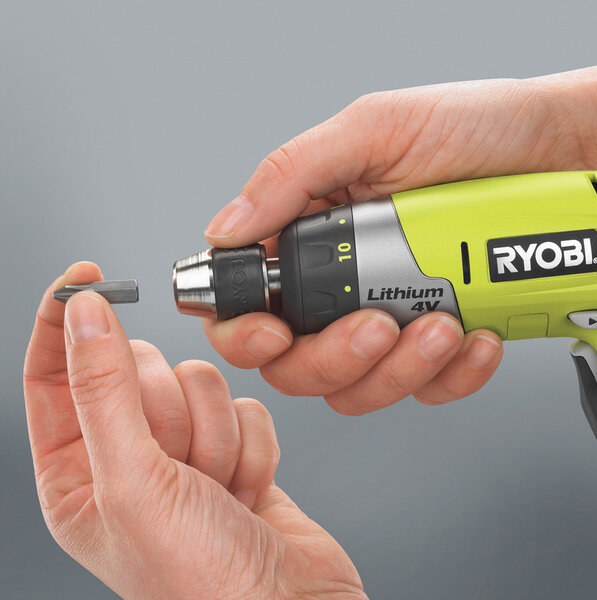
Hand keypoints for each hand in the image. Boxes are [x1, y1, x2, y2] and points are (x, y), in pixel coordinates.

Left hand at [23, 262, 366, 599]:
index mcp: (78, 471)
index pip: (54, 373)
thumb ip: (104, 389)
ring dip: (216, 435)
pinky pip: (244, 402)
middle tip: (179, 464)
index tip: (84, 276)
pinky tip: (246, 489)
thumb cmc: (200, 583)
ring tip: (217, 485)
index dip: (65, 320)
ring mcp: (187, 452)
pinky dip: (252, 445)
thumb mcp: (133, 482)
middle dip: (171, 412)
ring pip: (199, 381)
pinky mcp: (235, 447)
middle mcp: (130, 457)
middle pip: (141, 368)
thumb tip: (81, 316)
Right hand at [202, 66, 596, 411]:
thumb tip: (226, 228)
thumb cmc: (472, 129)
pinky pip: (426, 388)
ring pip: (361, 388)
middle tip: (377, 324)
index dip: (244, 332)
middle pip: (299, 364)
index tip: (274, 332)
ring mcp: (388, 318)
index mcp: (311, 237)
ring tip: (442, 321)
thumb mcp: (375, 131)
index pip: (249, 303)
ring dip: (398, 369)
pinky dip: (450, 375)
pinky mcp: (435, 341)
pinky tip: (473, 335)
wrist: (556, 152)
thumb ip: (292, 176)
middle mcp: (341, 286)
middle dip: (334, 359)